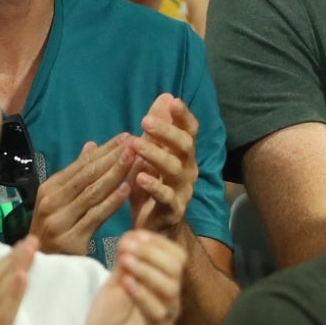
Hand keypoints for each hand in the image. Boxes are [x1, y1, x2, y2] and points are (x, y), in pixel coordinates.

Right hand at [31, 136, 132, 256]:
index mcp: (49, 189)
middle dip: (113, 157)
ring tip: (135, 159)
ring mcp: (58, 221)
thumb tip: (92, 145)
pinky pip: (95, 216)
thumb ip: (77, 175)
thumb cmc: (55, 230)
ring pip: (93, 193)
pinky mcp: (70, 239)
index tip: (126, 137)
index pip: (82, 165)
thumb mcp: (60, 200)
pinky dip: (112, 202)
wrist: (43, 267)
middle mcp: (51, 202)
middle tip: (135, 142)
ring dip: (116, 174)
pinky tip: (126, 189)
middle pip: (88, 175)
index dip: (106, 149)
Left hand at [83, 228, 187, 324]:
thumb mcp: (115, 285)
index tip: (135, 235)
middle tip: (128, 248)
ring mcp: (162, 321)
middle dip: (152, 253)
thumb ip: (125, 263)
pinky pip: (156, 314)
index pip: (176, 257)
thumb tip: (132, 235)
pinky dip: (142, 295)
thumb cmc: (108, 323)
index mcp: (162, 286)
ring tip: (125, 261)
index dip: (158, 243)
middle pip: (176, 270)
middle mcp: (168, 302)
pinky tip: (127, 283)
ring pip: (170, 289)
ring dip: (147, 270)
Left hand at [126, 92, 200, 238]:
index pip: (190, 131)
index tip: (172, 101)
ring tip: (136, 145)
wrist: (154, 229)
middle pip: (185, 145)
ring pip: (175, 169)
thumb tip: (165, 95)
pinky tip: (139, 177)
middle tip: (146, 120)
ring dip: (156, 155)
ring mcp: (183, 190)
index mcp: (184, 155)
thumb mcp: (152, 154)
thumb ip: (157, 129)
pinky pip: (167, 196)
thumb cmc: (151, 187)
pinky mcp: (174, 210)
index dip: (183, 115)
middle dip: (167, 131)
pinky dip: (154, 186)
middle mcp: (188, 169)